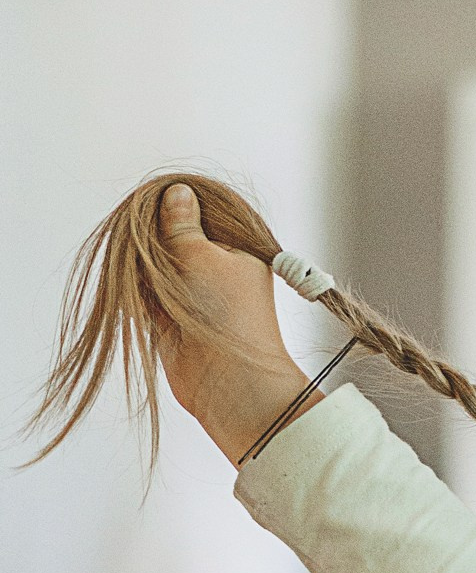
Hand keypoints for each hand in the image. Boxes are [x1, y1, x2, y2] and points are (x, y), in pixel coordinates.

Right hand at [149, 182, 311, 464]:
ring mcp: (194, 290)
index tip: (157, 198)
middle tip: (148, 236)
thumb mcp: (200, 255)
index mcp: (240, 246)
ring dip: (147, 262)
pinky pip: (147, 288)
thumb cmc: (225, 314)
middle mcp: (219, 266)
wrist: (224, 380)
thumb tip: (177, 192)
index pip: (205, 211)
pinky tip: (140, 287)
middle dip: (158, 234)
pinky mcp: (172, 313)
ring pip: (158, 261)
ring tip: (151, 271)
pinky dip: (140, 285)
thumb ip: (181, 224)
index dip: (180, 204)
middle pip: (177, 235)